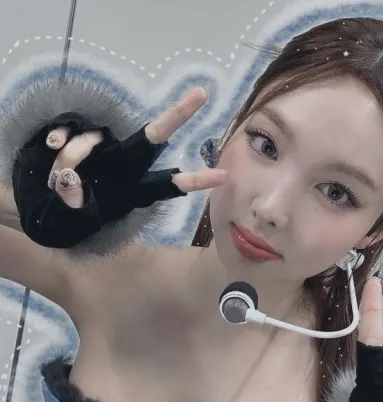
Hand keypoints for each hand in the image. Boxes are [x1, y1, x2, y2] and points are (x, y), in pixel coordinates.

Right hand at [45, 87, 227, 207]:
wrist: (46, 208)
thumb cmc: (69, 215)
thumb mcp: (75, 217)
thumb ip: (72, 201)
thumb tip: (67, 182)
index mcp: (133, 188)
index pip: (170, 183)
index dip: (196, 180)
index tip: (225, 175)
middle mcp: (125, 164)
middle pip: (153, 137)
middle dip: (177, 116)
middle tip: (201, 93)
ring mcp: (103, 148)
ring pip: (94, 138)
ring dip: (73, 156)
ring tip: (58, 179)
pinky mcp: (78, 137)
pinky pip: (68, 131)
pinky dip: (58, 141)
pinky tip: (49, 146)